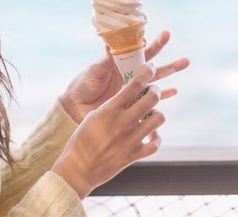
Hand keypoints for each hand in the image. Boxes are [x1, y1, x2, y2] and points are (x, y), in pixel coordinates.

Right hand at [52, 64, 164, 198]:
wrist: (78, 169)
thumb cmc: (82, 139)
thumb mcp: (94, 116)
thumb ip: (112, 105)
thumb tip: (128, 92)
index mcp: (110, 109)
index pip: (134, 84)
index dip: (146, 72)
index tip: (150, 67)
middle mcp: (123, 122)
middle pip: (151, 98)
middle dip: (155, 90)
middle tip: (153, 90)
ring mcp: (131, 139)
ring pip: (159, 118)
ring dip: (157, 113)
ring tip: (151, 113)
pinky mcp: (135, 155)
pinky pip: (156, 143)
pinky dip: (156, 137)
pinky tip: (151, 134)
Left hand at [58, 30, 189, 122]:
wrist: (75, 106)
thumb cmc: (83, 84)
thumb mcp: (95, 70)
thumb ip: (106, 60)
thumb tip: (112, 44)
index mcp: (121, 64)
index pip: (140, 51)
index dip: (152, 44)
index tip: (164, 35)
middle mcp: (130, 75)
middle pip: (153, 64)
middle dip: (166, 56)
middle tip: (181, 50)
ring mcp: (133, 89)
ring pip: (156, 80)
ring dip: (170, 71)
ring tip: (185, 62)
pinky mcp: (132, 104)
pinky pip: (151, 100)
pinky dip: (163, 95)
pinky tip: (174, 91)